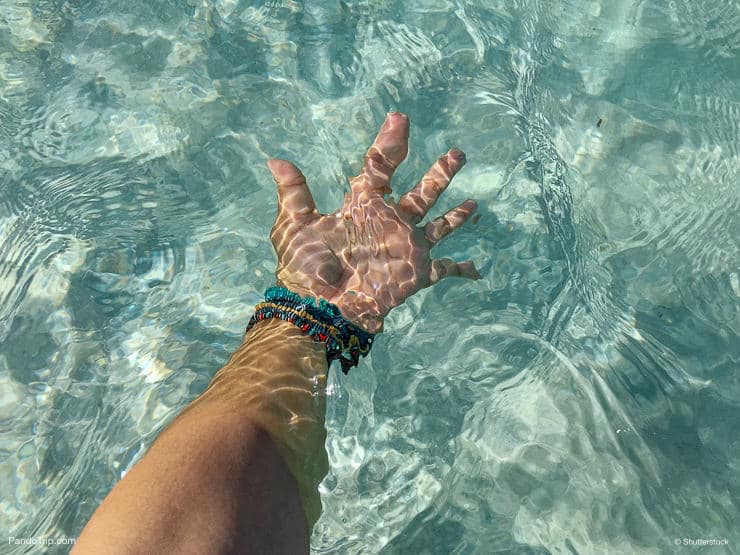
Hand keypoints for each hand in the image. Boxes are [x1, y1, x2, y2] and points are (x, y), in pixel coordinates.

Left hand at [267, 112, 480, 333]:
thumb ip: (293, 192)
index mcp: (362, 205)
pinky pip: (444, 271)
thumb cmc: (304, 268)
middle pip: (421, 193)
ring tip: (473, 203)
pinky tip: (477, 270)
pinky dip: (461, 270)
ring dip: (456, 215)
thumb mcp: (294, 226)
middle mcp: (388, 223)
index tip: (399, 118)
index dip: (390, 143)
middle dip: (439, 174)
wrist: (318, 309)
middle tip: (457, 154)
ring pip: (439, 225)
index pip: (381, 167)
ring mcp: (405, 247)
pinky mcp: (415, 273)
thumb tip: (274, 160)